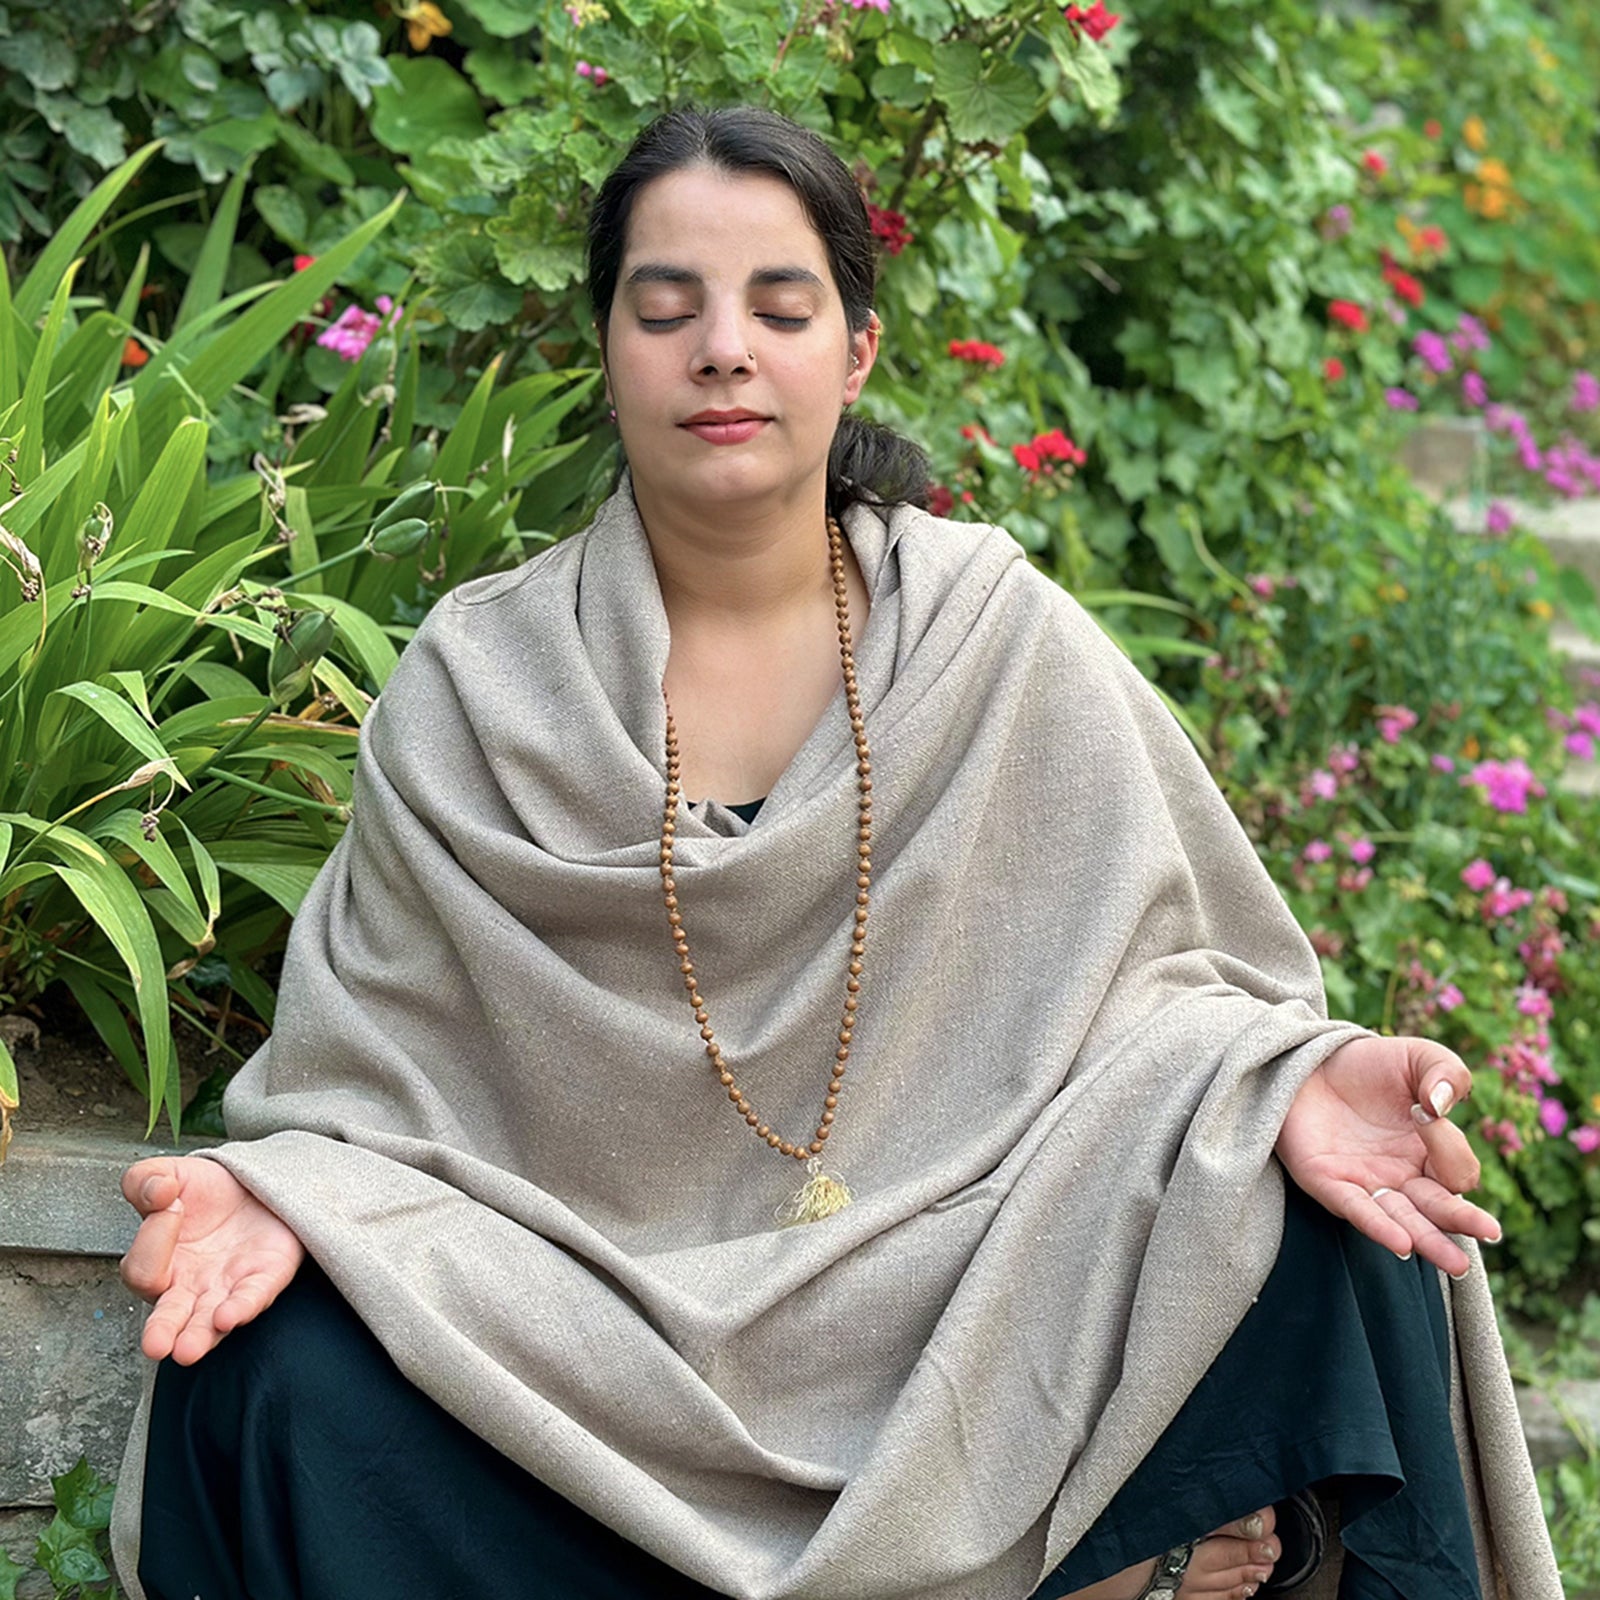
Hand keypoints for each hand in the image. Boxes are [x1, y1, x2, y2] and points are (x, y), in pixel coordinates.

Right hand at [119, 1156, 304, 1364]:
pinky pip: (253, 1298)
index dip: (154, 1237)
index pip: (144, 1268)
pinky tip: (229, 1316)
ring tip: (188, 1349)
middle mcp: (190, 1286)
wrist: (256, 1182)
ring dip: (200, 1336)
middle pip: (170, 1317)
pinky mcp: (265, 1278)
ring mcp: (227, 1287)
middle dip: (162, 1332)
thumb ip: (146, 1180)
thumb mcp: (169, 1174)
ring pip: (209, 1321)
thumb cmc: (207, 1190)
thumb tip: (158, 1191)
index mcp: (160, 1265)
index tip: (171, 1203)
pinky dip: (243, 1307)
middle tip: (156, 1345)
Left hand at [1275, 1035, 1498, 1276]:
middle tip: (1490, 1233)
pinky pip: (1357, 1211)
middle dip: (1463, 1222)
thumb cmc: (1370, 1064)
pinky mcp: (1328, 1183)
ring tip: (1456, 1265)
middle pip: (1439, 1208)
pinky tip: (1401, 1245)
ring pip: (1404, 1221)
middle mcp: (1403, 1176)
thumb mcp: (1418, 1056)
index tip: (1425, 1111)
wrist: (1309, 1060)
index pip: (1456, 1167)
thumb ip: (1446, 1072)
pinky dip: (1379, 1228)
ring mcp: (1367, 1184)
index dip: (1448, 1145)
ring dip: (1429, 1242)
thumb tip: (1440, 1105)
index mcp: (1432, 1153)